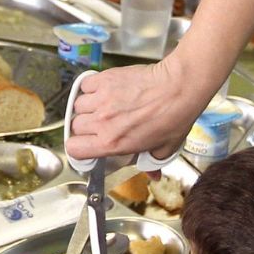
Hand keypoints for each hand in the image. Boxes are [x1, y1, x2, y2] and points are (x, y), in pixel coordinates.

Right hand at [66, 56, 208, 162]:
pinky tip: (103, 91)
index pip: (74, 149)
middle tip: (101, 125)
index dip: (78, 148)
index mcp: (112, 143)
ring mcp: (102, 99)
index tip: (85, 145)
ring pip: (78, 105)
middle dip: (85, 127)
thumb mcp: (163, 149)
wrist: (179, 88)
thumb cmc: (174, 117)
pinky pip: (85, 85)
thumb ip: (152, 163)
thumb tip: (153, 174)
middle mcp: (102, 122)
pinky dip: (90, 88)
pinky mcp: (106, 80)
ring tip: (102, 106)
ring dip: (88, 107)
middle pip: (75, 126)